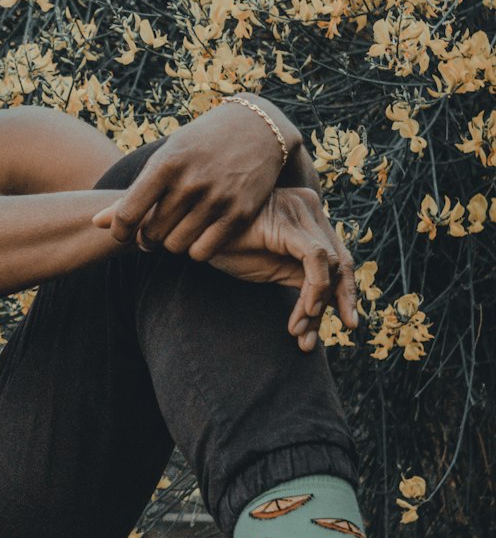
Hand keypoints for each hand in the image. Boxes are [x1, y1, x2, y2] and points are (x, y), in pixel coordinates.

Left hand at [91, 98, 300, 259]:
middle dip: (147, 238)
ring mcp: (217, 198)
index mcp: (165, 164)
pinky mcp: (240, 214)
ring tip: (175, 231)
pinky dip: (196, 250)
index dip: (119, 232)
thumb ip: (131, 194)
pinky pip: (203, 252)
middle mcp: (190, 182)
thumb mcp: (165, 158)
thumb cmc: (199, 144)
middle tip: (153, 231)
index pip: (127, 214)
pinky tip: (197, 235)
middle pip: (151, 234)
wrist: (256, 129)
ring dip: (171, 244)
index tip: (123, 233)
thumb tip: (93, 223)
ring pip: (176, 246)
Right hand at [208, 188, 358, 351]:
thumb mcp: (273, 266)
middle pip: (340, 260)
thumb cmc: (227, 247)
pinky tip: (303, 313)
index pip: (338, 255)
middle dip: (340, 299)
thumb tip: (332, 303)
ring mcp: (299, 211)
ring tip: (298, 330)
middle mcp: (309, 206)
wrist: (192, 233)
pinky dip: (315, 288)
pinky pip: (316, 259)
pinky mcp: (288, 223)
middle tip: (336, 331)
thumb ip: (303, 277)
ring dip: (317, 304)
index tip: (346, 321)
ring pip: (330, 264)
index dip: (345, 290)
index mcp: (307, 215)